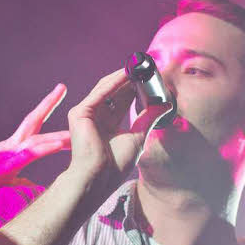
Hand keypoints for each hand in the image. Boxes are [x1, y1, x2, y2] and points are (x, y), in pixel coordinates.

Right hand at [0, 84, 70, 204]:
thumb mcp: (0, 183)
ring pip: (38, 138)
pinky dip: (47, 147)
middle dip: (49, 103)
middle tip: (62, 87)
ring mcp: (9, 154)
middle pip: (34, 120)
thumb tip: (30, 184)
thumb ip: (17, 182)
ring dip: (60, 133)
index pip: (32, 127)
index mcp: (10, 149)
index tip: (60, 101)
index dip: (45, 112)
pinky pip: (31, 154)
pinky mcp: (7, 165)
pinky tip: (62, 143)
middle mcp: (10, 147)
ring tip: (79, 123)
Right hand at [65, 69, 163, 192]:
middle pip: (115, 92)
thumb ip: (148, 118)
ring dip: (123, 77)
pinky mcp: (80, 113)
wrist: (99, 179)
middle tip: (145, 66)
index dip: (136, 88)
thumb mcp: (138, 137)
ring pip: (107, 88)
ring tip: (139, 66)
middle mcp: (95, 117)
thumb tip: (164, 105)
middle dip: (130, 79)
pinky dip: (114, 82)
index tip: (150, 78)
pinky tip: (127, 73)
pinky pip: (100, 93)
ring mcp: (86, 114)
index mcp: (107, 125)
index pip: (123, 100)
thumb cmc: (115, 165)